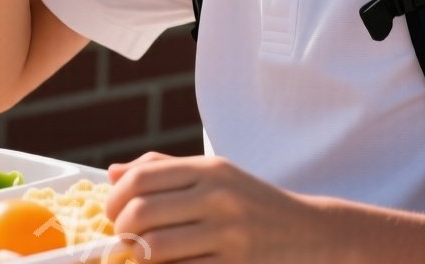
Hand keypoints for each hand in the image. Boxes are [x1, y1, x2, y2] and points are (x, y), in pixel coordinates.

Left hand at [104, 153, 335, 263]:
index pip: (140, 178)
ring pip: (155, 248)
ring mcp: (229, 233)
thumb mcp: (218, 175)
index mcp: (210, 169)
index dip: (114, 200)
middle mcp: (219, 196)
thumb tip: (114, 173)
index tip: (113, 216)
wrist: (311, 234)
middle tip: (125, 241)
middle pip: (141, 213)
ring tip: (144, 258)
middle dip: (122, 232)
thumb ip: (165, 169)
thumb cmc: (254, 204)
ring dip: (139, 258)